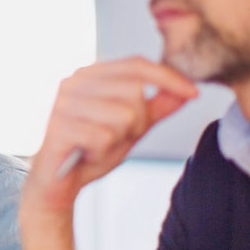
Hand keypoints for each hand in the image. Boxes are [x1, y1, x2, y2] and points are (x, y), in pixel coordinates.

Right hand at [25, 57, 196, 211]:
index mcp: (89, 75)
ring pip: (123, 115)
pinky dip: (101, 152)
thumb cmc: (90, 152)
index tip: (193, 93)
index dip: (168, 77)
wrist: (56, 185)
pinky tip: (86, 154)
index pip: (136, 64)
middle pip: (134, 91)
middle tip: (116, 138)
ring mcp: (63, 102)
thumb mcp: (131, 129)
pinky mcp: (58, 126)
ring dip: (118, 139)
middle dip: (137, 121)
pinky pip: (103, 137)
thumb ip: (156, 109)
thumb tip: (186, 92)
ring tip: (98, 146)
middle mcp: (73, 82)